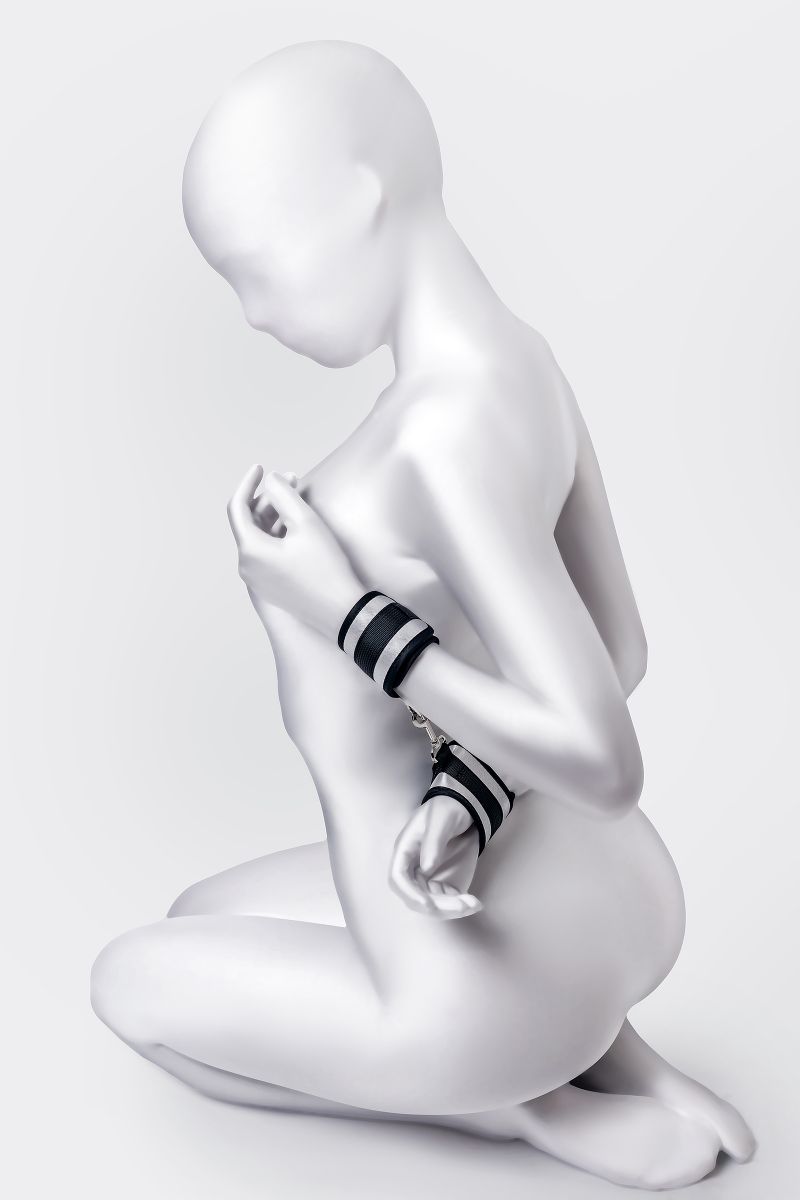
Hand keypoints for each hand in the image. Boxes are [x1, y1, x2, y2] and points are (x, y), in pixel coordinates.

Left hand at [227, 464, 363, 637]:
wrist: (342, 611)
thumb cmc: (326, 569)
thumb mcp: (306, 523)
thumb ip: (283, 495)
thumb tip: (270, 481)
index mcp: (250, 551)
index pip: (237, 508)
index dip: (247, 483)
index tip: (260, 467)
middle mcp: (248, 567)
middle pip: (249, 522)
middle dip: (267, 498)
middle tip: (291, 479)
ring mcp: (258, 579)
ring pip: (259, 537)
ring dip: (274, 515)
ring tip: (297, 499)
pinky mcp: (272, 586)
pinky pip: (267, 553)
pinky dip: (277, 534)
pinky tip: (297, 525)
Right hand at [389, 794, 482, 919]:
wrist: (465, 808)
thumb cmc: (448, 808)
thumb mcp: (441, 819)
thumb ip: (433, 841)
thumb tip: (426, 868)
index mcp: (406, 850)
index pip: (398, 877)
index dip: (409, 893)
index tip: (427, 904)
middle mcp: (414, 867)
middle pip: (416, 896)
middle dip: (437, 906)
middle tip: (463, 905)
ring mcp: (429, 877)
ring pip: (433, 903)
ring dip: (451, 909)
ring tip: (474, 904)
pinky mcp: (443, 881)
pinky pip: (447, 900)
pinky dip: (460, 905)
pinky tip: (474, 902)